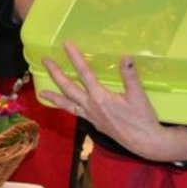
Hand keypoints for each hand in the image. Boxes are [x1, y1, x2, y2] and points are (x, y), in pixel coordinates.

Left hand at [38, 41, 182, 161]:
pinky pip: (75, 113)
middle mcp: (91, 106)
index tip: (66, 45)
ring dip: (55, 97)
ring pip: (68, 104)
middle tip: (44, 61)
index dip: (75, 57)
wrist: (144, 142)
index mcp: (100, 97)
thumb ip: (130, 76)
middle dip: (55, 74)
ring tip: (42, 93)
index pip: (84, 73)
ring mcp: (90, 116)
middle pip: (68, 88)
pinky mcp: (94, 123)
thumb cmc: (143, 118)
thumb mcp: (138, 95)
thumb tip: (126, 57)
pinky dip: (67, 107)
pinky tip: (66, 105)